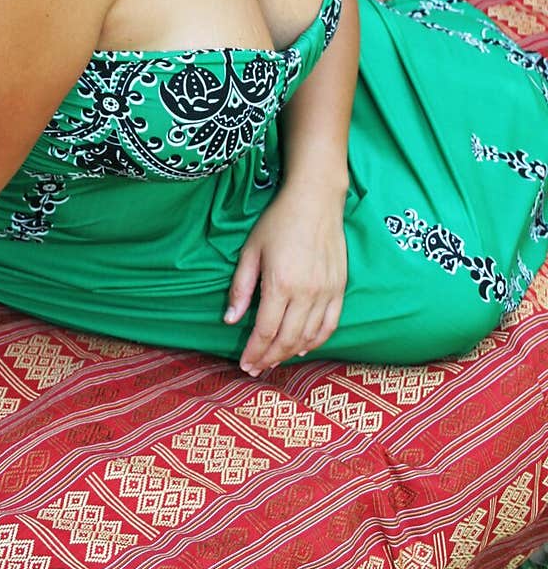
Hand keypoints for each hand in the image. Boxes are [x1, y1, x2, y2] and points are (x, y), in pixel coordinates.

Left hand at [223, 185, 346, 374]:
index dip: (254, 352)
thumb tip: (230, 319)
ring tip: (275, 360)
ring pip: (309, 336)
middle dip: (269, 358)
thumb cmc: (277, 222)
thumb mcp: (250, 251)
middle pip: (287, 339)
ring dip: (291, 353)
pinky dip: (317, 341)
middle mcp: (306, 293)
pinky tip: (304, 348)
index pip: (265, 331)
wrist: (315, 200)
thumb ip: (241, 288)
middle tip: (256, 368)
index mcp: (280, 284)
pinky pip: (330, 325)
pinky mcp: (340, 288)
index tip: (245, 364)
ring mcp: (326, 292)